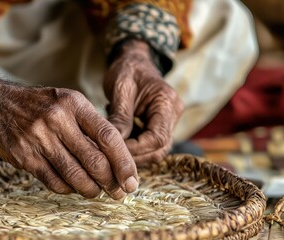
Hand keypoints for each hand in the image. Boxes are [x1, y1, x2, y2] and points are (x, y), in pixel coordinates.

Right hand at [0, 70, 137, 198]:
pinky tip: (73, 187)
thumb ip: (89, 125)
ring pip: (76, 176)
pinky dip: (68, 189)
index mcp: (74, 103)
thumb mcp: (67, 101)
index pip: (109, 137)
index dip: (125, 162)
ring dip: (91, 190)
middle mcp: (58, 120)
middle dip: (112, 182)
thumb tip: (116, 158)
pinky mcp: (25, 157)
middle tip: (119, 192)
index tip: (132, 180)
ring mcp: (39, 139)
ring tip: (97, 191)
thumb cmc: (38, 104)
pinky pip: (54, 182)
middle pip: (96, 161)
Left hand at [105, 39, 183, 166]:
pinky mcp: (160, 126)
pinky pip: (150, 146)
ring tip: (112, 152)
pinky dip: (134, 150)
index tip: (113, 151)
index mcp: (166, 103)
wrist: (134, 61)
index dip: (136, 149)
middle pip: (159, 149)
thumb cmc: (127, 70)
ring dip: (134, 156)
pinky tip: (118, 145)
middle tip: (110, 157)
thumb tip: (113, 143)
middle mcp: (173, 114)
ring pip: (156, 151)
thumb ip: (119, 116)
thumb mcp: (120, 88)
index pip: (157, 138)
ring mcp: (169, 122)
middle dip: (135, 157)